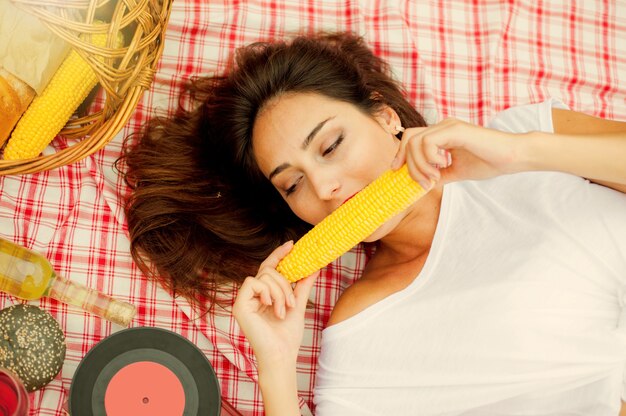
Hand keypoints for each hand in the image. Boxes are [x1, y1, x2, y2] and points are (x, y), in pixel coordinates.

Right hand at [233, 241, 317, 365]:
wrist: (281, 354)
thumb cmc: (288, 335)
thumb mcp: (298, 304)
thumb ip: (303, 285)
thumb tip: (314, 267)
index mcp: (264, 294)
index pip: (270, 268)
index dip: (279, 254)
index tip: (292, 244)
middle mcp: (252, 295)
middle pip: (268, 270)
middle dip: (285, 283)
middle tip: (292, 303)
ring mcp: (244, 300)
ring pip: (264, 276)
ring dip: (280, 292)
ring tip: (283, 310)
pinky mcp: (239, 305)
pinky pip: (253, 282)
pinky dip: (267, 292)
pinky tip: (271, 306)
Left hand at [392, 118, 522, 186]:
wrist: (512, 157)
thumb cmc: (489, 162)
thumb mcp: (457, 171)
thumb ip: (439, 174)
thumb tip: (422, 183)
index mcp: (441, 134)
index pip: (411, 139)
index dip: (400, 154)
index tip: (397, 171)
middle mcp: (442, 126)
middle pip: (409, 139)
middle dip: (407, 163)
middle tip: (422, 182)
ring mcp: (448, 126)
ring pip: (415, 141)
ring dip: (419, 164)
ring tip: (434, 177)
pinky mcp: (455, 130)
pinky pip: (428, 141)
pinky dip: (430, 157)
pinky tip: (443, 165)